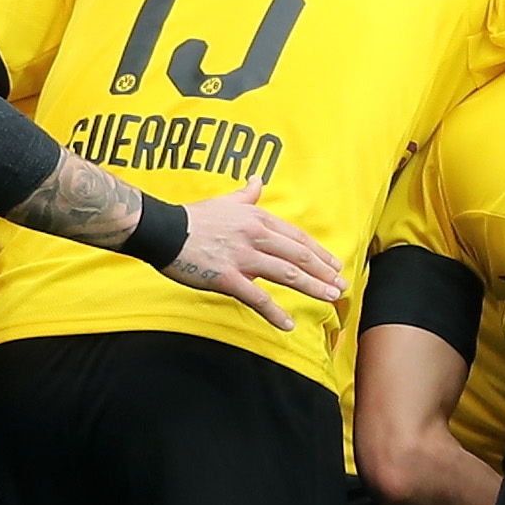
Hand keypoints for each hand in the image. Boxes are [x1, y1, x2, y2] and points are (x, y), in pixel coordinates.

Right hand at [161, 182, 343, 330]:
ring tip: (330, 298)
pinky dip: (275, 313)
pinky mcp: (228, 278)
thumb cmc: (194, 217)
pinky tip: (289, 325)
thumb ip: (247, 194)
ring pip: (287, 274)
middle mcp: (256, 236)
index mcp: (257, 218)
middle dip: (324, 272)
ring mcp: (243, 257)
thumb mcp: (226, 201)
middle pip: (298, 256)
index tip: (334, 264)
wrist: (163, 230)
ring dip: (313, 287)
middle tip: (342, 285)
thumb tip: (258, 180)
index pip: (296, 237)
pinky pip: (257, 298)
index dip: (318, 252)